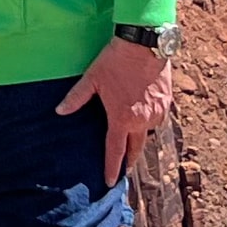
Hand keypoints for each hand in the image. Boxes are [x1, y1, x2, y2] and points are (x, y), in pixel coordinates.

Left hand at [58, 37, 175, 189]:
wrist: (145, 44)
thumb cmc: (115, 61)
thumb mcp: (92, 78)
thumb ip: (76, 98)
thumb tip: (59, 111)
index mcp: (122, 118)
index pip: (115, 150)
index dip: (111, 167)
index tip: (110, 182)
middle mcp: (142, 120)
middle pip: (136, 148)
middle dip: (129, 160)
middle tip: (124, 169)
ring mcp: (157, 112)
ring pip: (148, 132)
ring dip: (139, 137)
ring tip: (132, 140)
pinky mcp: (167, 102)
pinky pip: (157, 119)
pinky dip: (150, 121)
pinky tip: (143, 116)